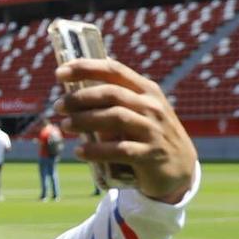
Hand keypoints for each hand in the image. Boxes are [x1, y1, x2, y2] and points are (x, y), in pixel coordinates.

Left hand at [56, 58, 198, 203]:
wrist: (180, 169)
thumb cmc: (149, 136)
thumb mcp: (139, 112)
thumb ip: (115, 100)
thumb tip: (74, 88)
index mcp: (146, 91)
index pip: (114, 71)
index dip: (85, 68)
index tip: (59, 73)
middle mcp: (152, 107)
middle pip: (112, 94)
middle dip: (80, 98)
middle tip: (58, 106)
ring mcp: (153, 130)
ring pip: (115, 118)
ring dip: (85, 120)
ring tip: (64, 125)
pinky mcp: (151, 155)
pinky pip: (120, 150)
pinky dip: (96, 150)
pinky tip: (79, 151)